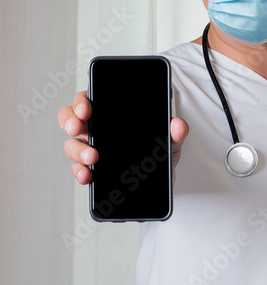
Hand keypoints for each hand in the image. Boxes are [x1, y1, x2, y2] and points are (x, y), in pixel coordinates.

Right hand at [57, 90, 188, 183]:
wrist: (161, 184)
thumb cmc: (160, 154)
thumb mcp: (171, 142)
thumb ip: (175, 133)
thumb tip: (178, 125)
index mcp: (111, 115)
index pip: (88, 100)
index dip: (81, 101)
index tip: (86, 108)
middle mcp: (96, 130)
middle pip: (71, 119)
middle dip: (70, 121)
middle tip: (78, 128)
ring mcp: (91, 150)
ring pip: (72, 146)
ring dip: (78, 150)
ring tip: (93, 157)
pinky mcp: (93, 171)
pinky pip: (79, 169)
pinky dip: (80, 172)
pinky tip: (87, 175)